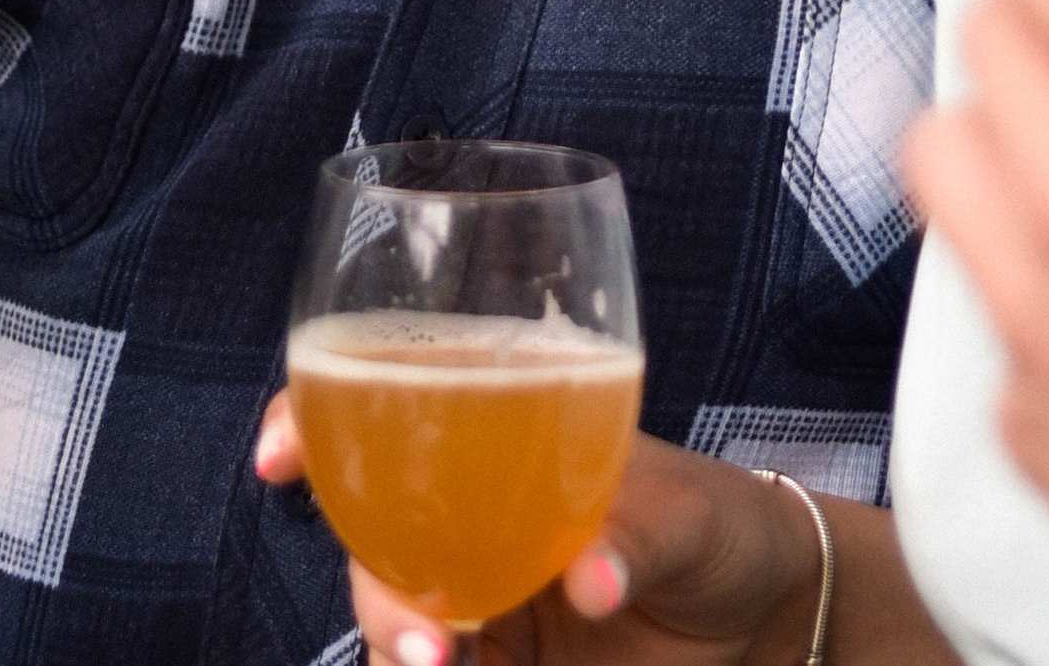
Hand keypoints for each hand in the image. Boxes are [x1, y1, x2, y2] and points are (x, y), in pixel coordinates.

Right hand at [249, 416, 857, 665]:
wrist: (766, 620)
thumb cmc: (724, 526)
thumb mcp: (690, 515)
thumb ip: (639, 540)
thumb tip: (591, 585)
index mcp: (502, 433)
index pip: (388, 407)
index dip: (317, 417)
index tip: (282, 453)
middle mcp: (470, 512)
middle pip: (373, 535)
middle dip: (374, 584)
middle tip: (421, 638)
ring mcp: (480, 595)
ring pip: (396, 619)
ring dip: (399, 649)